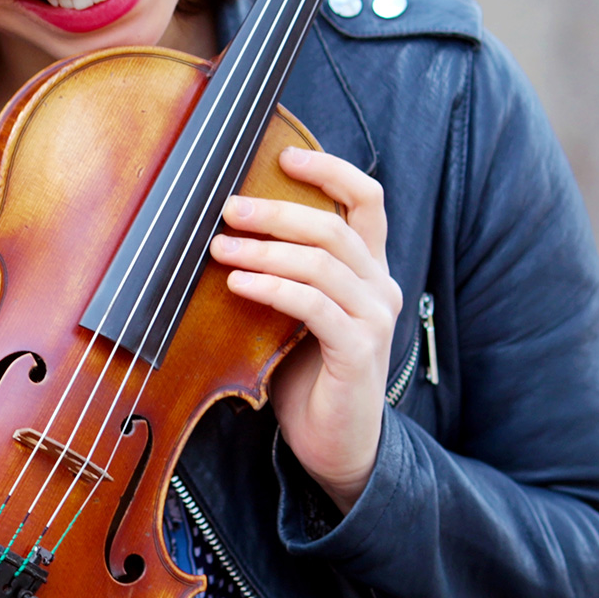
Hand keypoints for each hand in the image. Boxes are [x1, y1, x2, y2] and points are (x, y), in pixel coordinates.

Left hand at [209, 147, 398, 513]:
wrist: (333, 443)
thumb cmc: (305, 372)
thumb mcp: (290, 309)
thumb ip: (278, 269)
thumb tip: (221, 225)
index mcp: (367, 268)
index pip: (366, 200)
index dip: (331, 170)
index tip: (284, 155)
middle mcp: (379, 286)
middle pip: (334, 227)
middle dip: (276, 211)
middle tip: (227, 208)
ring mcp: (374, 318)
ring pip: (322, 263)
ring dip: (264, 250)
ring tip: (219, 248)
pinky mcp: (359, 351)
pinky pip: (315, 306)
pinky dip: (273, 288)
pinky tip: (238, 283)